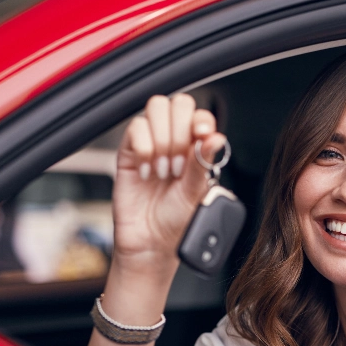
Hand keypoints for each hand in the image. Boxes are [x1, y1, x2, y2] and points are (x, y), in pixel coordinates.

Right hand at [112, 94, 228, 272]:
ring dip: (162, 140)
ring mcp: (151, 143)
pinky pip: (135, 128)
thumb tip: (216, 138)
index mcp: (196, 148)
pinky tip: (147, 173)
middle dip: (179, 132)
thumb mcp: (195, 193)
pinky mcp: (129, 151)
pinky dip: (143, 148)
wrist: (151, 242)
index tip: (201, 135)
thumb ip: (202, 163)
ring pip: (155, 109)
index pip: (199, 114)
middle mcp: (174, 141)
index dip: (200, 119)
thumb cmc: (176, 220)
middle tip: (179, 165)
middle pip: (177, 104)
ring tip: (164, 171)